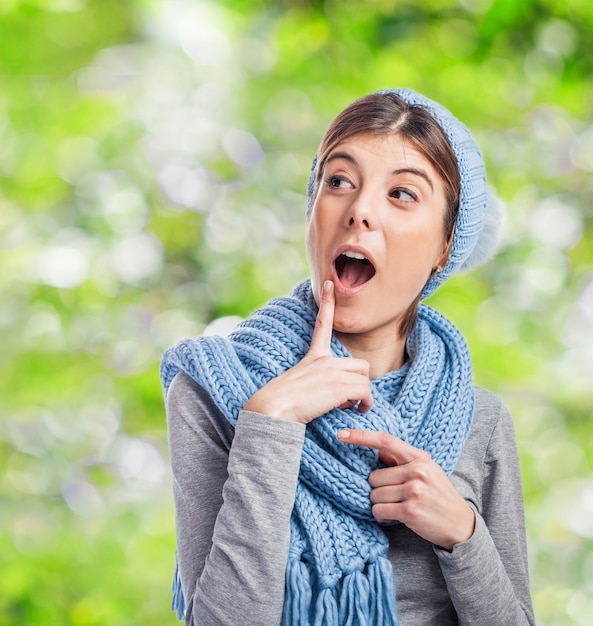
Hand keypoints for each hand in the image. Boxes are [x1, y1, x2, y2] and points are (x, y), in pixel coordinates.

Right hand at [243, 280, 373, 423]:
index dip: (327, 303)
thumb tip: (338, 395)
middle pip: (361, 365)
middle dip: (360, 382)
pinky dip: (365, 403)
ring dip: (361, 396)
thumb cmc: (281, 403)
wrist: (274, 409)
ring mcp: (332, 371)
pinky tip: (357, 410)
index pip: (322, 324)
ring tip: (346, 406)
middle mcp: (325, 360)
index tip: (329, 284)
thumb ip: (318, 382)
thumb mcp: (299, 385)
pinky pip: (366, 392)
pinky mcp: (339, 386)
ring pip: (365, 380)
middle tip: (347, 398)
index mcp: (313, 356)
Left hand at [337, 429, 474, 550]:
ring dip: (381, 504)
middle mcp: (416, 470)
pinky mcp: (410, 510)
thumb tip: (375, 452)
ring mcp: (414, 490)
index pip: (385, 441)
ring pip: (374, 494)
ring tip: (399, 506)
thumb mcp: (426, 471)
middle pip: (374, 476)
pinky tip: (397, 516)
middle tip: (397, 496)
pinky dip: (383, 516)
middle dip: (379, 489)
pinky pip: (379, 510)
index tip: (341, 434)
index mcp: (419, 457)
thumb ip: (402, 461)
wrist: (461, 524)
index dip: (361, 436)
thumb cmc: (438, 495)